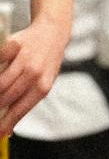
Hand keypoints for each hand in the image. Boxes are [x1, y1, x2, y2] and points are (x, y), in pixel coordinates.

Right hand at [0, 19, 69, 133]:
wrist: (53, 33)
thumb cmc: (46, 62)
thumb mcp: (43, 82)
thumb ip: (27, 100)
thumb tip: (10, 126)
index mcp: (43, 86)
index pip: (20, 110)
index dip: (6, 123)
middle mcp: (35, 73)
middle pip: (6, 97)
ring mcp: (24, 58)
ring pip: (0, 82)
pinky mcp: (14, 45)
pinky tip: (0, 71)